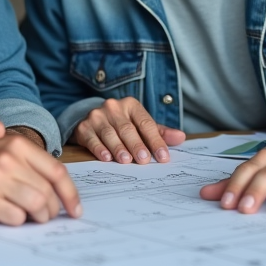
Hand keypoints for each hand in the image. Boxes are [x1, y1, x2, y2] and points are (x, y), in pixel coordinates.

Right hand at [0, 121, 81, 225]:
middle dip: (51, 210)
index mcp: (17, 145)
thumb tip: (58, 174)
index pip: (56, 171)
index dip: (70, 194)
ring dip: (36, 218)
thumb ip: (25, 154)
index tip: (76, 209)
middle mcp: (8, 159)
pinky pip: (15, 219)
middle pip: (47, 193)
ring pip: (35, 207)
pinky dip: (14, 222)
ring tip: (27, 217)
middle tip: (44, 216)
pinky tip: (3, 214)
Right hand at [70, 97, 185, 163]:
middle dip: (136, 145)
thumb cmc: (121, 125)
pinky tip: (106, 158)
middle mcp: (113, 108)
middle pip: (127, 128)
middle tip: (144, 160)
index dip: (155, 140)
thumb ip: (159, 132)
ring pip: (109, 133)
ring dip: (118, 148)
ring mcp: (97, 117)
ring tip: (126, 160)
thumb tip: (181, 138)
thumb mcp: (140, 125)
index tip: (163, 156)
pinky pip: (92, 139)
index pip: (146, 123)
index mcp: (131, 105)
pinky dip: (99, 149)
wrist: (90, 119)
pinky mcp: (84, 128)